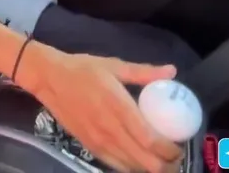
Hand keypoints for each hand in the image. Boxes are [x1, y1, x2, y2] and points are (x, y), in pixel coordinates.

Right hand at [16, 44, 182, 172]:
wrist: (49, 78)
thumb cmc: (83, 69)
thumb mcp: (114, 66)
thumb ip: (144, 72)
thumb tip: (172, 71)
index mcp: (119, 107)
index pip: (150, 139)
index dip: (169, 149)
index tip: (180, 146)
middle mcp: (110, 129)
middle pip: (144, 160)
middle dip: (165, 164)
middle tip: (175, 157)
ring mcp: (98, 141)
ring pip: (131, 166)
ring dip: (149, 167)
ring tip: (160, 160)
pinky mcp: (89, 146)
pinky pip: (115, 165)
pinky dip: (131, 166)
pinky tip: (138, 160)